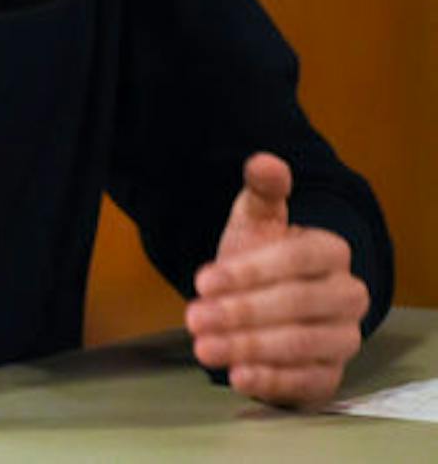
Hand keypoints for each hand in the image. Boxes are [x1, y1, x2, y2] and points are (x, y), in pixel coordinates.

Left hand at [187, 152, 369, 407]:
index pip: (296, 259)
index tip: (201, 280)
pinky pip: (305, 382)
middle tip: (193, 317)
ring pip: (300, 345)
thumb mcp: (255, 222)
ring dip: (248, 347)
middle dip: (240, 312)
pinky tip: (237, 376)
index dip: (249, 271)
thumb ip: (261, 193)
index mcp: (331, 252)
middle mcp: (348, 297)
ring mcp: (343, 339)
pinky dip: (271, 381)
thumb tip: (265, 161)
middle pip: (296, 304)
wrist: (269, 305)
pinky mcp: (329, 377)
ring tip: (203, 347)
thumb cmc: (260, 259)